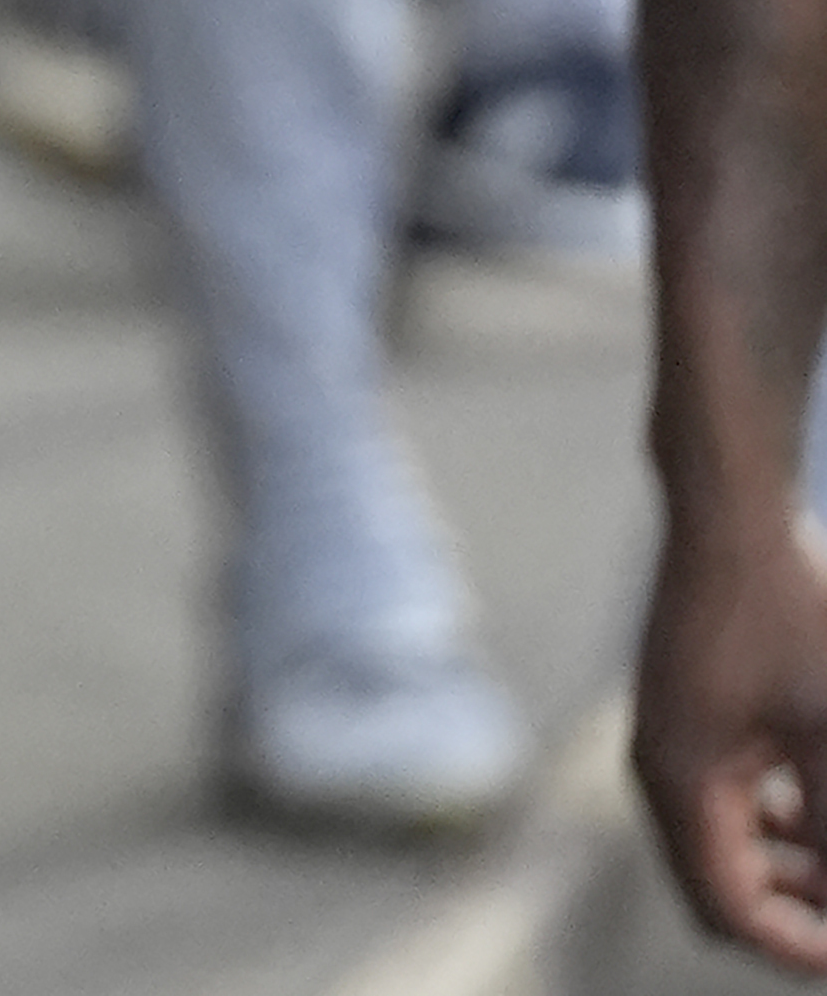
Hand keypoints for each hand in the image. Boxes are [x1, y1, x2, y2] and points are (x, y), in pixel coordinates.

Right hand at [637, 512, 826, 972]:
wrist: (729, 521)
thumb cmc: (785, 614)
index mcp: (683, 783)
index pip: (729, 909)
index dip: (796, 947)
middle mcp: (658, 774)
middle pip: (717, 888)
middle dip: (792, 913)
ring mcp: (664, 745)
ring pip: (720, 849)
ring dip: (785, 871)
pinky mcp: (681, 722)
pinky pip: (720, 804)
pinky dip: (771, 826)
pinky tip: (816, 809)